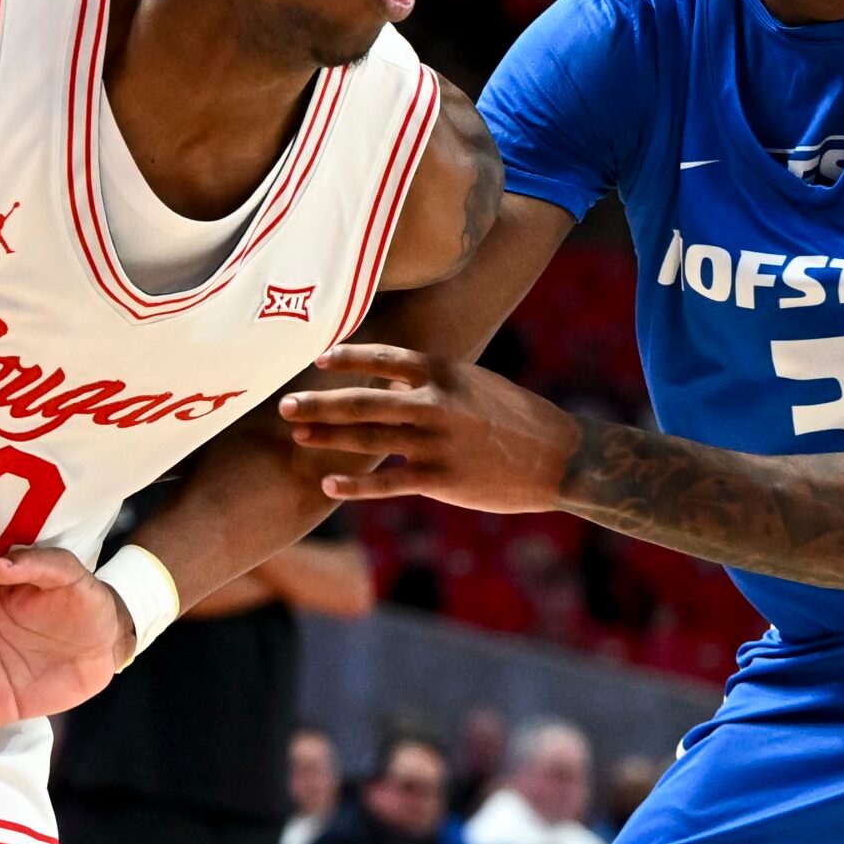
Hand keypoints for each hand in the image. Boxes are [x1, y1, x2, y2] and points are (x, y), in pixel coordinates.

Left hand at [278, 342, 576, 510]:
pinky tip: (329, 484)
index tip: (317, 360)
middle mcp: (436, 403)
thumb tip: (384, 380)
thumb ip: (430, 382)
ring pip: (368, 439)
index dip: (346, 358)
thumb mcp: (474, 384)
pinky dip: (355, 484)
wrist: (560, 457)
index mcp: (444, 372)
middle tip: (283, 405)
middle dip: (320, 404)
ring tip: (298, 436)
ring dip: (328, 438)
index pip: (383, 359)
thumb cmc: (515, 417)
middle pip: (363, 401)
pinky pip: (387, 481)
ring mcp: (437, 442)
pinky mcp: (441, 478)